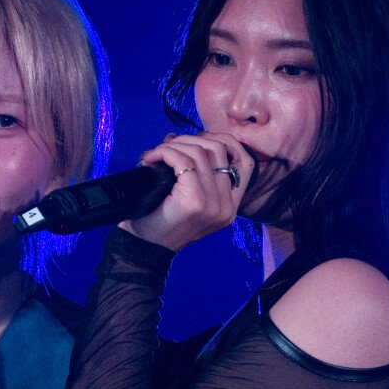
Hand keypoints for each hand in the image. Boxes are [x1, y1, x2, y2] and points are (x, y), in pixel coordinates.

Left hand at [122, 132, 254, 251]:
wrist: (143, 249)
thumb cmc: (160, 222)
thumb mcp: (187, 199)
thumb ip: (195, 174)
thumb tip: (182, 138)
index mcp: (229, 207)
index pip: (245, 162)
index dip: (224, 142)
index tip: (198, 140)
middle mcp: (226, 206)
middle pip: (219, 151)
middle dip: (191, 140)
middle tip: (168, 146)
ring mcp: (213, 204)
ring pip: (200, 152)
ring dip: (175, 145)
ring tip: (157, 153)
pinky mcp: (195, 201)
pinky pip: (183, 161)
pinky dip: (165, 153)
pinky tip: (152, 158)